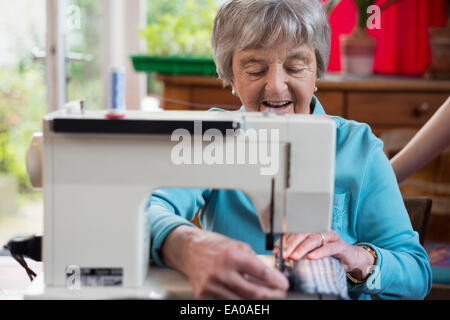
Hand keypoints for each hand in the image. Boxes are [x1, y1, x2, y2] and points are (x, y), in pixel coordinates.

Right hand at [163, 226, 288, 298]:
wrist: (189, 250)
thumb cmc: (215, 246)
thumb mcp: (238, 246)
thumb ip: (254, 261)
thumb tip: (272, 276)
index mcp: (232, 256)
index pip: (262, 273)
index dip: (277, 281)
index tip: (284, 284)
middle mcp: (221, 272)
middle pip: (254, 293)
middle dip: (271, 295)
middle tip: (279, 293)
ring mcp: (211, 286)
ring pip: (242, 302)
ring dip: (257, 301)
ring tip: (265, 296)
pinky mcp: (203, 295)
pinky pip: (227, 303)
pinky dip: (239, 301)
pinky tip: (246, 297)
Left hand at [272, 231, 374, 280]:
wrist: (351, 259)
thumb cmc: (329, 256)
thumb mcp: (311, 253)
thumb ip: (297, 251)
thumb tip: (279, 253)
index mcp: (311, 231)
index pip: (294, 233)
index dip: (284, 240)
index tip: (276, 249)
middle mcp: (320, 231)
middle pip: (302, 233)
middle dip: (290, 244)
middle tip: (283, 254)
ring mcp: (330, 237)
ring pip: (314, 239)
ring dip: (302, 248)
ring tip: (294, 257)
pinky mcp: (340, 245)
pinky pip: (328, 248)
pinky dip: (319, 252)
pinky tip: (311, 258)